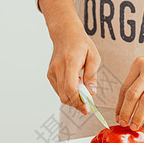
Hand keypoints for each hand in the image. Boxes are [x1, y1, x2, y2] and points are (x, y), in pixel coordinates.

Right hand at [39, 0, 100, 114]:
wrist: (65, 34)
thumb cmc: (82, 45)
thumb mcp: (94, 57)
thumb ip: (92, 76)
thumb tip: (92, 93)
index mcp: (70, 62)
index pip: (71, 88)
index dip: (78, 101)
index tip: (87, 109)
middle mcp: (58, 68)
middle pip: (65, 95)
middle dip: (77, 104)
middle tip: (87, 105)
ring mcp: (52, 72)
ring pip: (61, 95)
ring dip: (73, 99)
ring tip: (83, 91)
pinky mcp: (49, 75)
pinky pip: (59, 90)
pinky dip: (68, 93)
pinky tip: (76, 85)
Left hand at [115, 46, 143, 131]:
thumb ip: (137, 82)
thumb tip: (126, 108)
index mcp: (138, 64)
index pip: (124, 88)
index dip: (119, 105)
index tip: (117, 117)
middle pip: (132, 95)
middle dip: (125, 112)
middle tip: (123, 124)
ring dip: (137, 117)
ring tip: (134, 127)